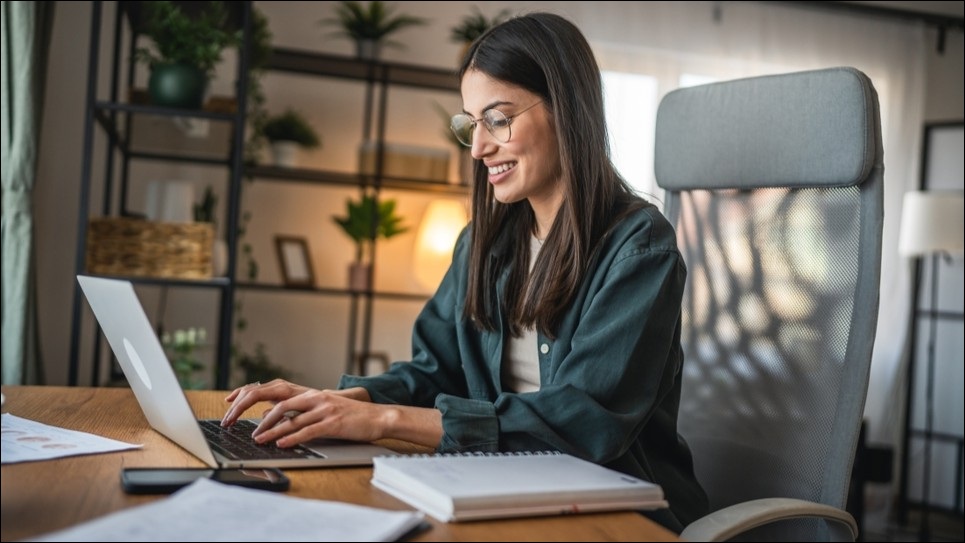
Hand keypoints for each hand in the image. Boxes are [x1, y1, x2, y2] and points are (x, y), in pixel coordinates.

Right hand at [220, 379, 309, 426]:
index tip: (231, 421)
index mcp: (283, 390)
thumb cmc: (317, 411)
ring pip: (250, 390)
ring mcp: (277, 386)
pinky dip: (241, 395)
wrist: (329, 402)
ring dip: (237, 404)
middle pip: (249, 393)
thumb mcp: (301, 416)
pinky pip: (254, 390)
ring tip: (228, 418)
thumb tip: (264, 419)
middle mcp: (278, 385)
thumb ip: (284, 417)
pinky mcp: (276, 390)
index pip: (254, 395)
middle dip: (235, 409)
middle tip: (226, 424)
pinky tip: (231, 399)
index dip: (240, 408)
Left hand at [250, 389, 385, 447]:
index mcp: (314, 395)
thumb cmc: (353, 416)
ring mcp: (325, 411)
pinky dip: (293, 438)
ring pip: (293, 421)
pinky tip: (282, 444)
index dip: (265, 408)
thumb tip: (281, 420)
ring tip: (260, 440)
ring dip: (274, 432)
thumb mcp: (327, 409)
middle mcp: (317, 400)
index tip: (251, 419)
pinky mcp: (333, 424)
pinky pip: (308, 431)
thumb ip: (306, 413)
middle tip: (253, 433)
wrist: (379, 417)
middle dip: (264, 422)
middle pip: (283, 407)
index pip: (282, 400)